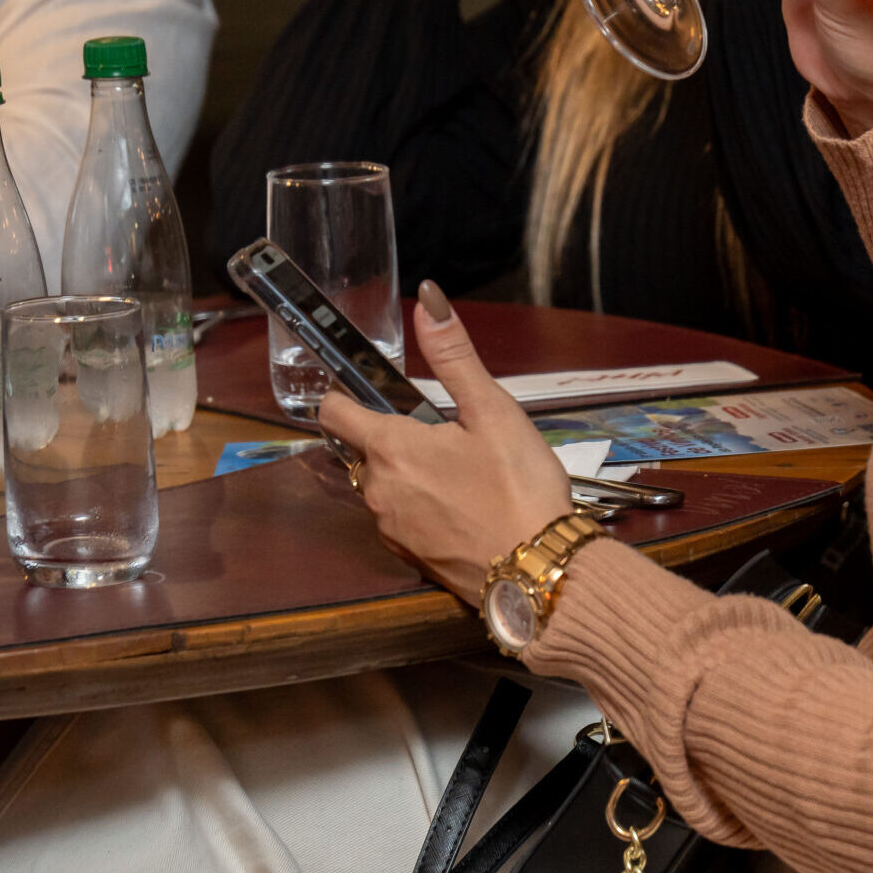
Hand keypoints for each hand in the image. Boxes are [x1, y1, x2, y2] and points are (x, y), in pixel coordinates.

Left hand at [318, 281, 572, 610]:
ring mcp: (390, 528)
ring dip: (406, 473)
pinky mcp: (409, 557)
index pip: (334, 411)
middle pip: (362, 448)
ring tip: (462, 471)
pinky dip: (420, 507)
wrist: (538, 571)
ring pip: (381, 485)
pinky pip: (399, 519)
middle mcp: (377, 489)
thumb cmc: (519, 488)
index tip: (372, 388)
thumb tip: (428, 301)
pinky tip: (462, 506)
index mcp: (390, 447)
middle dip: (392, 435)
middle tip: (446, 432)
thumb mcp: (494, 411)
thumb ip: (455, 356)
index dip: (346, 393)